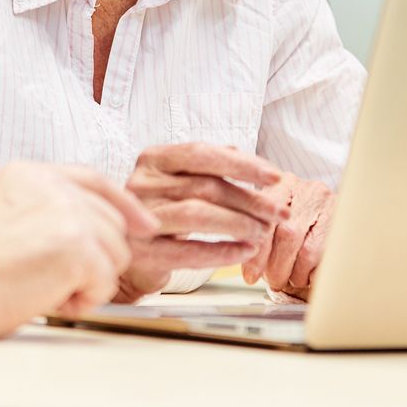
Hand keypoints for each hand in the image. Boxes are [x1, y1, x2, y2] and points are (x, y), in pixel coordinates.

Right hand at [0, 163, 157, 336]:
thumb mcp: (4, 214)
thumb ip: (42, 210)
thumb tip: (84, 232)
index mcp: (31, 173)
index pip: (93, 180)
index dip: (123, 205)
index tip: (143, 225)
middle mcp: (53, 185)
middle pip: (111, 222)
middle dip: (97, 259)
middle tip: (57, 281)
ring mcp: (69, 212)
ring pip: (115, 253)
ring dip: (89, 281)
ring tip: (47, 289)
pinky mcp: (79, 245)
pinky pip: (106, 281)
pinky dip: (84, 299)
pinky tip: (50, 298)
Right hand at [115, 143, 287, 300]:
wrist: (125, 250)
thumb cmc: (161, 210)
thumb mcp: (178, 180)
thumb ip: (207, 166)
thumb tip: (245, 155)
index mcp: (153, 159)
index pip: (202, 153)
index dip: (242, 164)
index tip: (275, 176)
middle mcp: (142, 183)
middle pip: (205, 186)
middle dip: (250, 200)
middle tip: (280, 213)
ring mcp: (139, 219)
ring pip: (197, 214)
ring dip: (238, 224)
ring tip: (263, 232)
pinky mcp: (142, 252)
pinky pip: (187, 252)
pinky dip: (221, 252)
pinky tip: (244, 252)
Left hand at [241, 173, 335, 300]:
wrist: (344, 204)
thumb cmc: (299, 216)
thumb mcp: (276, 214)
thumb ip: (260, 232)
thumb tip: (248, 272)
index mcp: (281, 184)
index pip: (265, 221)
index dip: (258, 254)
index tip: (251, 276)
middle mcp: (306, 189)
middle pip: (287, 235)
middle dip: (277, 267)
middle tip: (274, 280)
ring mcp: (329, 205)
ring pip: (307, 251)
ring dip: (296, 273)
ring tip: (292, 278)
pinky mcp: (345, 223)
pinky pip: (327, 258)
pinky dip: (313, 273)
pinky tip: (309, 274)